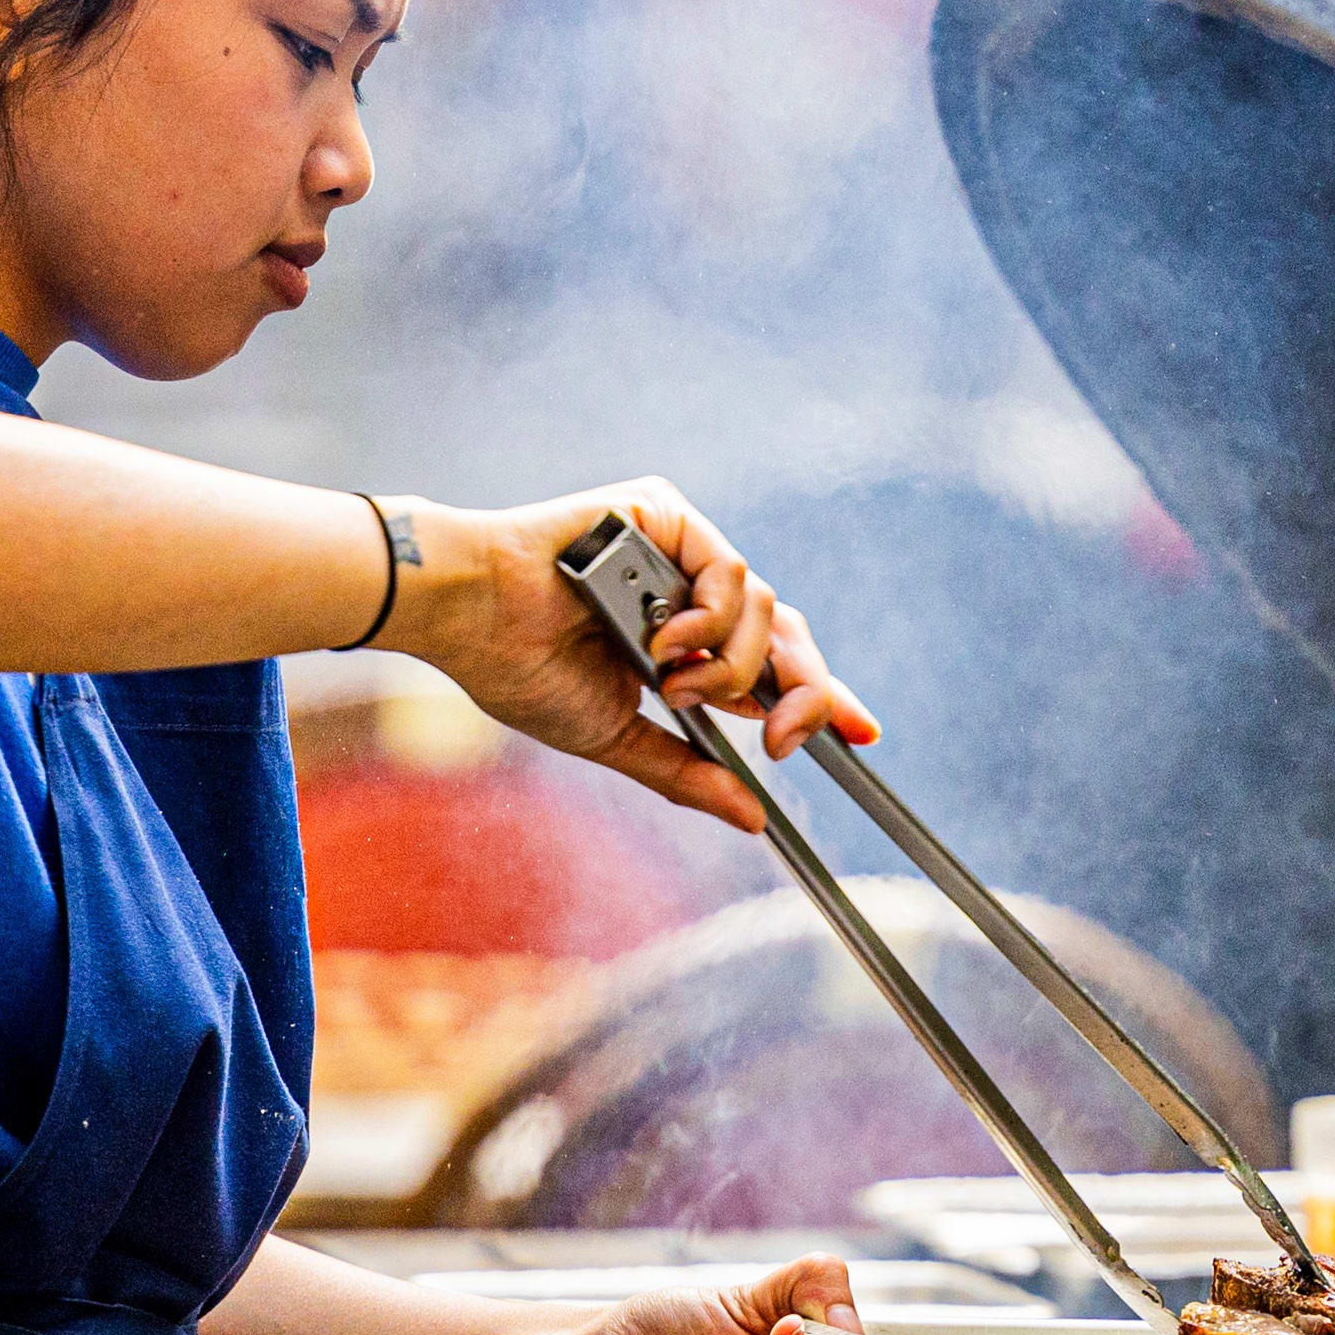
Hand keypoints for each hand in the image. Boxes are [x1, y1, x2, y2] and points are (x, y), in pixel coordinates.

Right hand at [394, 480, 878, 832]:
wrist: (470, 618)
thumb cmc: (523, 671)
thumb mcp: (618, 737)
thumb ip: (686, 773)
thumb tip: (753, 818)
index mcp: (681, 646)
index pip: (772, 669)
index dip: (820, 698)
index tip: (864, 734)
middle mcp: (689, 594)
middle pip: (786, 638)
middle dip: (803, 693)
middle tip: (789, 739)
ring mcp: (681, 553)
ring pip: (765, 610)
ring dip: (728, 667)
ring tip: (669, 681)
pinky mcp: (668, 515)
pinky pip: (733, 570)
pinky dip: (711, 617)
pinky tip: (665, 640)